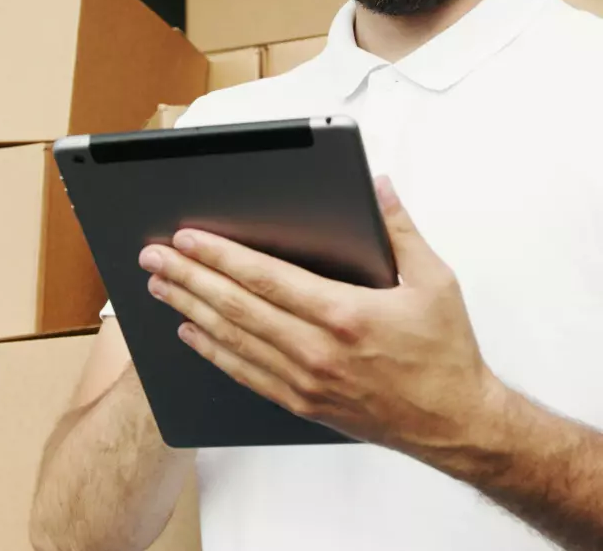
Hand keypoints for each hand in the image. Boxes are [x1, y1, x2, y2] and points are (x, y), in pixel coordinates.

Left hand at [140, 176, 505, 460]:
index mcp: (345, 314)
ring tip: (158, 286)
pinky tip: (189, 330)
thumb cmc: (446, 352)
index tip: (186, 238)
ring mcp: (305, 381)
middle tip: (153, 256)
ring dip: (190, 309)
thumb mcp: (434, 282)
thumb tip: (379, 185)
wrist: (456, 425)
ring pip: (232, 339)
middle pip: (236, 306)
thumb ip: (400, 230)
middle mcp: (317, 350)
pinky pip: (245, 373)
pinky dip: (212, 351)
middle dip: (188, 277)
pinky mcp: (301, 403)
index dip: (219, 256)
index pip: (265, 278)